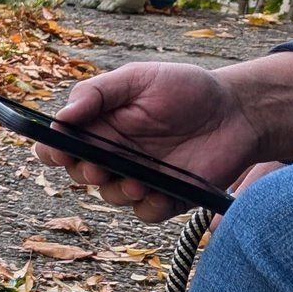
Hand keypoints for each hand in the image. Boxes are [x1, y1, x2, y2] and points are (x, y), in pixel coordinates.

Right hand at [34, 62, 261, 222]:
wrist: (240, 110)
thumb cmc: (187, 88)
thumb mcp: (138, 78)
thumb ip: (95, 92)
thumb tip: (60, 118)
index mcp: (99, 127)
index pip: (59, 146)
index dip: (52, 151)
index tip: (60, 150)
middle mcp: (113, 154)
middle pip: (79, 174)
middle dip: (84, 173)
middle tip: (99, 167)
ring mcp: (139, 177)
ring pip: (110, 196)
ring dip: (117, 191)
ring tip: (138, 180)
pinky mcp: (166, 195)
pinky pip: (145, 212)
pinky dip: (147, 206)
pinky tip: (158, 192)